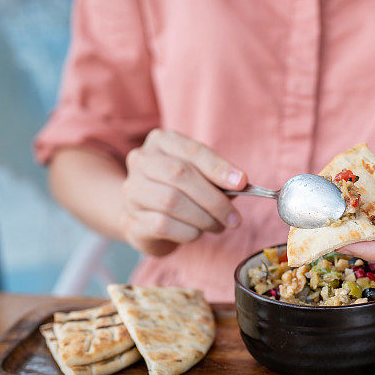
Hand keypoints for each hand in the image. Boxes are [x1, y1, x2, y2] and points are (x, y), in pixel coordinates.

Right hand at [121, 129, 246, 256]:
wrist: (145, 217)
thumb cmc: (180, 191)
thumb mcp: (199, 177)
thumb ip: (217, 178)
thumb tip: (239, 184)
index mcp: (161, 141)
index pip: (192, 151)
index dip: (218, 167)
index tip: (242, 183)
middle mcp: (141, 161)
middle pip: (180, 175)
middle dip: (214, 199)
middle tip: (234, 218)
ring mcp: (132, 190)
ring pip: (171, 202)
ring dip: (204, 218)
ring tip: (218, 226)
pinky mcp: (132, 219)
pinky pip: (164, 225)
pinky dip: (189, 232)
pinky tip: (197, 233)